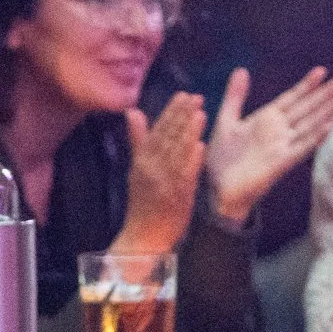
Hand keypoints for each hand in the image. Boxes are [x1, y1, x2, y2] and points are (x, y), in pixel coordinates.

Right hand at [111, 93, 206, 255]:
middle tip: (195, 97)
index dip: (170, 112)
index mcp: (142, 161)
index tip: (183, 95)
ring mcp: (165, 182)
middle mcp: (152, 169)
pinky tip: (201, 146)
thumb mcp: (136, 169)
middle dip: (182, 116)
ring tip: (200, 114)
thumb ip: (138, 139)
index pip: (157, 131)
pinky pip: (185, 176)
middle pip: (168, 138)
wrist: (144, 236)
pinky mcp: (178, 196)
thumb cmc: (143, 202)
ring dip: (189, 133)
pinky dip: (192, 160)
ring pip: (178, 154)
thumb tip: (132, 111)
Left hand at [204, 66, 332, 225]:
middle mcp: (279, 131)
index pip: (292, 98)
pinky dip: (315, 138)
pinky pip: (301, 148)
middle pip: (307, 108)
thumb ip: (235, 96)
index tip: (322, 70)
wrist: (219, 189)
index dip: (307, 85)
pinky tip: (329, 126)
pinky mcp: (282, 163)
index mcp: (266, 119)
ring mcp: (282, 146)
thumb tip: (241, 69)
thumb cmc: (223, 158)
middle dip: (325, 94)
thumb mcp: (226, 121)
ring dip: (327, 113)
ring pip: (310, 125)